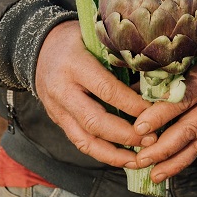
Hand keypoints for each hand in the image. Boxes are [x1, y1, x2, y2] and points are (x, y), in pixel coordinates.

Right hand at [35, 20, 155, 168]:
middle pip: (95, 121)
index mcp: (74, 64)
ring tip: (140, 159)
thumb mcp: (96, 37)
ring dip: (115, 153)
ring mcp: (57, 109)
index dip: (132, 104)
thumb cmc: (76, 39)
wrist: (40, 47)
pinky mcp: (58, 121)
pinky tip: (123, 158)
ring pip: (85, 140)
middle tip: (152, 138)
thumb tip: (154, 77)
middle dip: (126, 134)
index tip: (156, 111)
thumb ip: (119, 56)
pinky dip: (102, 153)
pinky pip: (80, 142)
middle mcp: (62, 90)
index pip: (106, 89)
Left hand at [133, 34, 196, 181]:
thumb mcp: (187, 55)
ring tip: (154, 173)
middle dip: (165, 146)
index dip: (161, 115)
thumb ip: (162, 76)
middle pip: (193, 125)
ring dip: (175, 160)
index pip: (184, 97)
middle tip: (141, 158)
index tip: (138, 128)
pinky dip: (187, 157)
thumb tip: (129, 98)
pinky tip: (169, 167)